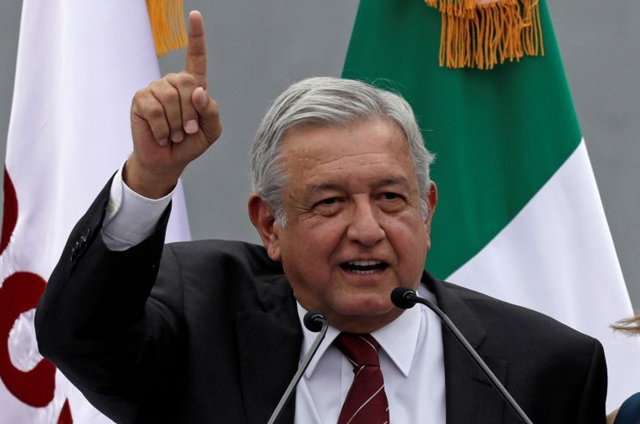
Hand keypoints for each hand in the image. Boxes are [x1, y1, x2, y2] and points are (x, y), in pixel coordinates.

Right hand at [127, 10, 221, 197]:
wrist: (168, 161)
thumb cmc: (190, 143)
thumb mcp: (211, 131)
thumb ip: (212, 112)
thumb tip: (198, 90)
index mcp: (193, 86)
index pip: (196, 57)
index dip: (196, 36)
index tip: (195, 15)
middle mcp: (173, 83)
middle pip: (186, 83)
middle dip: (191, 112)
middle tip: (187, 130)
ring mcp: (155, 89)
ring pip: (170, 98)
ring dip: (176, 123)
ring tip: (175, 134)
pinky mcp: (140, 99)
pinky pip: (155, 110)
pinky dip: (163, 129)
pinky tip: (162, 136)